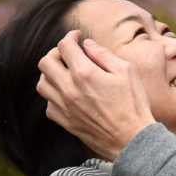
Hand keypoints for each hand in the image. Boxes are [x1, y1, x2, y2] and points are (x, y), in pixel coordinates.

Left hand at [36, 30, 154, 159]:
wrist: (132, 139)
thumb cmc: (134, 104)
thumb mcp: (126, 71)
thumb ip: (103, 54)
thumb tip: (87, 44)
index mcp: (85, 74)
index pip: (64, 46)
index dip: (71, 36)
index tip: (78, 37)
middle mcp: (69, 90)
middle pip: (45, 62)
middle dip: (56, 52)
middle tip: (70, 53)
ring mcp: (65, 108)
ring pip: (42, 84)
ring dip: (51, 74)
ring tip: (66, 73)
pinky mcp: (66, 122)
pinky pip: (48, 105)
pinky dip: (54, 96)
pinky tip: (68, 94)